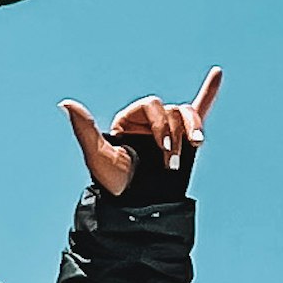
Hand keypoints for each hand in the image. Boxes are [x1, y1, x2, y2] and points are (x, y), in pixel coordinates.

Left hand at [61, 68, 222, 196]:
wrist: (136, 207)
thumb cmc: (115, 183)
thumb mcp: (98, 156)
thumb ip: (85, 129)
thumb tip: (65, 103)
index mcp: (129, 120)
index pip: (152, 105)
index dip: (160, 125)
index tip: (162, 152)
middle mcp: (149, 122)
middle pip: (172, 110)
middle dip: (175, 134)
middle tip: (170, 163)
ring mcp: (168, 130)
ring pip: (187, 114)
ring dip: (194, 129)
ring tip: (196, 145)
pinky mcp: (183, 140)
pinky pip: (198, 109)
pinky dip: (208, 94)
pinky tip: (217, 74)